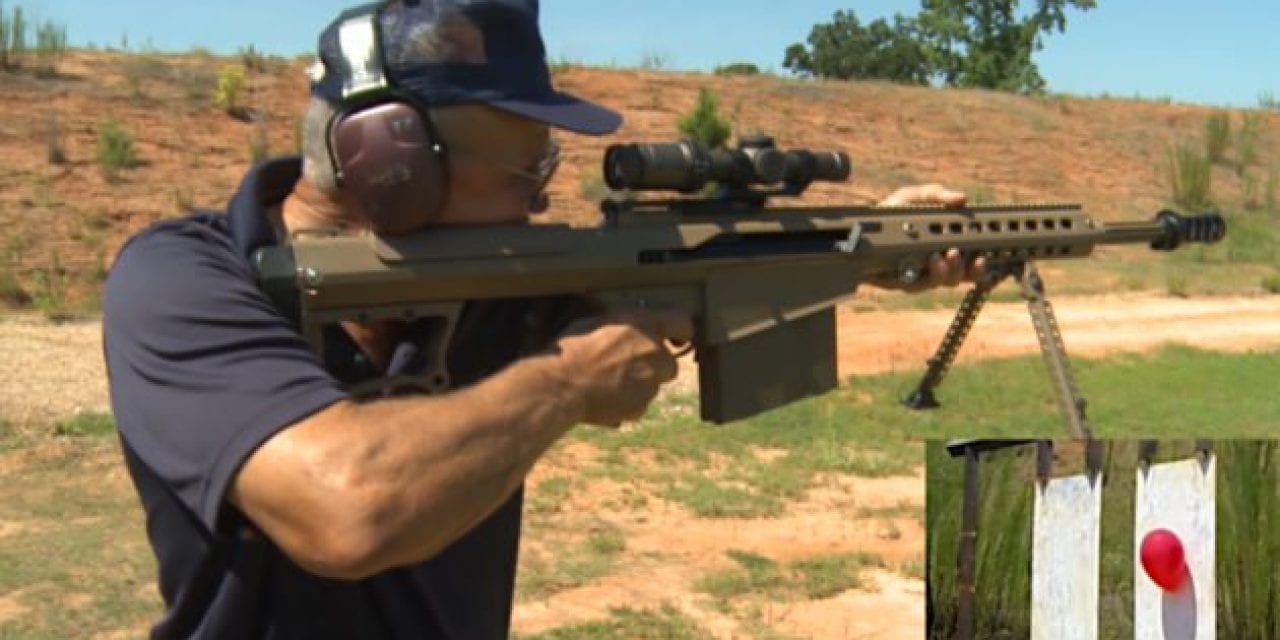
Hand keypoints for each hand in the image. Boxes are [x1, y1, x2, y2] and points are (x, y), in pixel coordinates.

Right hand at [549, 309, 692, 426]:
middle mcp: (654, 353)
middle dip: (654, 365)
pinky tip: (605, 398)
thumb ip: (620, 323)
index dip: (679, 331)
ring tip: (608, 382)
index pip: (683, 323)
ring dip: (639, 384)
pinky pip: (640, 405)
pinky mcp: (641, 407)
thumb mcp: (595, 321)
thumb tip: (624, 324)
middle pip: (670, 362)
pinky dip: (628, 403)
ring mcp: (650, 383)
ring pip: (653, 385)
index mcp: (644, 325)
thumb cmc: (571, 349)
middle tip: (627, 365)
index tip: (674, 337)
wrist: (560, 385)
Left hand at [871, 184, 986, 290]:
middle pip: (965, 274)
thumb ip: (935, 194)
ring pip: (946, 281)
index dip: (984, 259)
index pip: (972, 255)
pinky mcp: (905, 281)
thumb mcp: (913, 198)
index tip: (988, 253)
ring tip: (944, 256)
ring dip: (951, 270)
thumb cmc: (889, 213)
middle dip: (971, 269)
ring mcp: (922, 273)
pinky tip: (930, 262)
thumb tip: (961, 198)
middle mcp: (938, 260)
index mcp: (945, 242)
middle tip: (967, 255)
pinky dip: (930, 274)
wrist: (857, 228)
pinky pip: (923, 284)